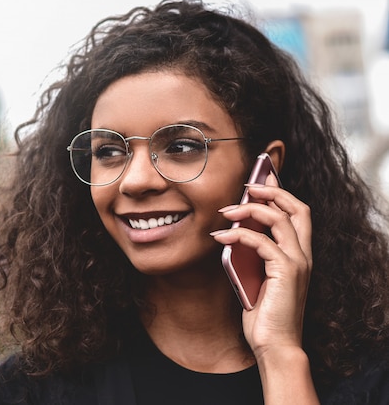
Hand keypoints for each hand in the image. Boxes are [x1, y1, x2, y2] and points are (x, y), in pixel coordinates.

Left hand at [211, 173, 312, 358]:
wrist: (274, 344)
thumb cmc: (263, 313)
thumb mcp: (256, 276)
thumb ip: (252, 254)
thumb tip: (233, 231)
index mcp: (299, 254)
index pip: (297, 213)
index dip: (280, 193)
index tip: (261, 178)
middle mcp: (303, 255)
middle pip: (298, 208)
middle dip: (273, 190)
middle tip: (247, 183)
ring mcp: (297, 262)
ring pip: (280, 218)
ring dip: (251, 208)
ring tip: (226, 209)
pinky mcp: (286, 271)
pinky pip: (261, 242)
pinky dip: (238, 234)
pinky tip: (220, 235)